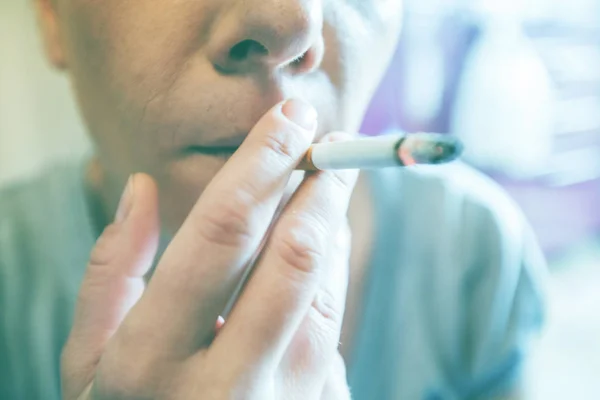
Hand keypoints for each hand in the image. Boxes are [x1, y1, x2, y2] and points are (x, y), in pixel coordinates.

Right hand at [61, 99, 356, 399]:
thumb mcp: (90, 359)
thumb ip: (110, 271)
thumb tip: (135, 187)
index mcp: (151, 360)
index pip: (222, 232)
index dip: (262, 162)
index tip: (289, 116)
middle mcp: (226, 382)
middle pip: (297, 252)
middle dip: (319, 180)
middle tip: (328, 137)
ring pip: (326, 283)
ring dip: (330, 218)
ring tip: (324, 180)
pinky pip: (332, 317)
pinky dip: (329, 269)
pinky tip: (315, 244)